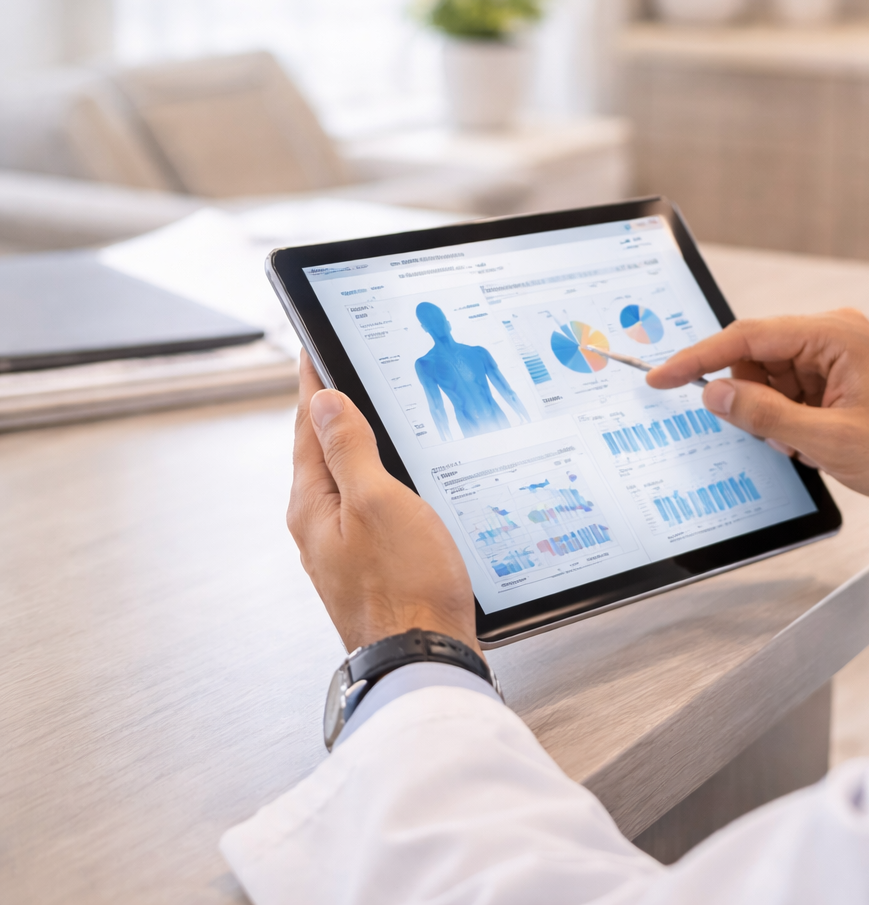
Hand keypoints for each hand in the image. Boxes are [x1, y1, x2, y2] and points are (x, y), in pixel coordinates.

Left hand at [287, 352, 479, 654]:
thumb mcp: (377, 502)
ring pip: (349, 482)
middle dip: (336, 411)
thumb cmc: (406, 587)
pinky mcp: (372, 568)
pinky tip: (403, 484)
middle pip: (324, 452)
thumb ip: (348, 449)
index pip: (307, 425)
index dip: (315, 382)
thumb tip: (322, 401)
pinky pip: (370, 510)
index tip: (314, 347)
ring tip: (373, 415)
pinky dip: (382, 484)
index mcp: (313, 504)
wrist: (423, 659)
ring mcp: (344, 550)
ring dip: (361, 448)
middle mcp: (320, 528)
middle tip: (344, 371)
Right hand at [647, 310, 868, 529]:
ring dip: (772, 416)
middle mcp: (835, 336)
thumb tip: (715, 394)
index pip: (749, 336)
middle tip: (769, 435)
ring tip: (805, 444)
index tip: (663, 376)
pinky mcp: (838, 381)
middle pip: (757, 357)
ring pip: (770, 380)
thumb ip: (765, 415)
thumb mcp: (828, 441)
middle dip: (750, 398)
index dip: (700, 358)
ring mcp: (837, 358)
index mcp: (837, 335)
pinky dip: (787, 423)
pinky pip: (789, 395)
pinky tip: (811, 444)